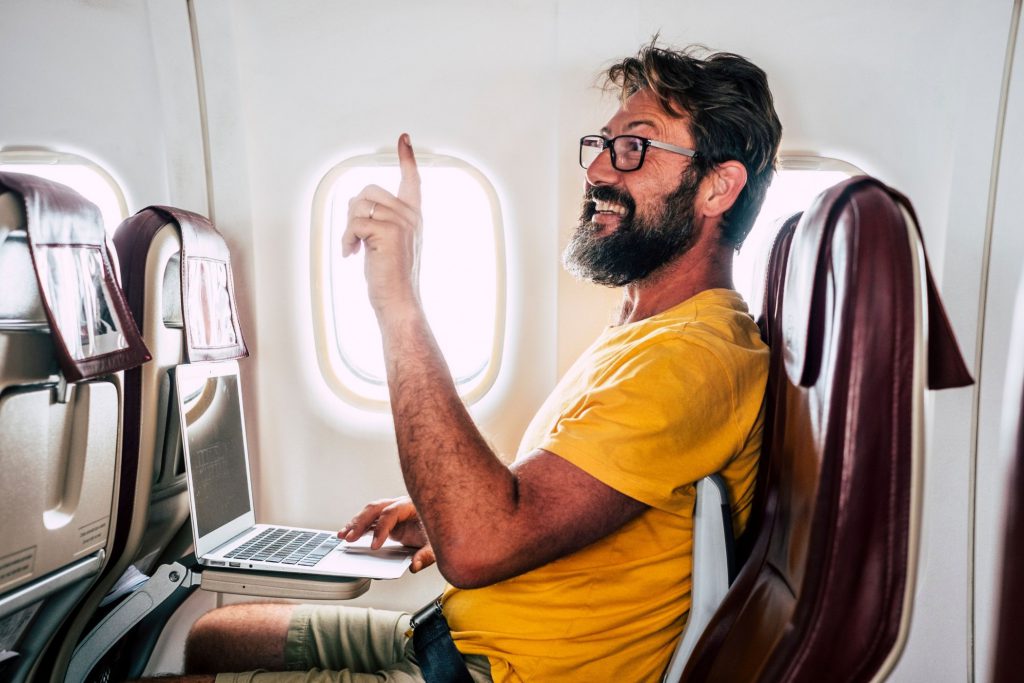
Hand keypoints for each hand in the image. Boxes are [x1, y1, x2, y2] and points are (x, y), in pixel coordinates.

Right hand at [338, 496, 435, 572]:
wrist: (443, 523)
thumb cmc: (440, 530)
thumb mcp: (436, 545)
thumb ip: (425, 556)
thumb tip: (414, 566)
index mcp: (411, 506)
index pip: (391, 514)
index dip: (381, 530)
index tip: (374, 546)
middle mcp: (400, 505)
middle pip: (376, 508)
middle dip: (361, 523)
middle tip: (350, 538)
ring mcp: (392, 511)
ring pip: (370, 512)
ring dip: (355, 523)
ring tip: (342, 536)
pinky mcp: (387, 519)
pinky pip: (370, 519)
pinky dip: (358, 526)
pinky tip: (347, 534)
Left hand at [341, 133, 422, 317]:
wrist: (399, 301)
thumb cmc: (391, 277)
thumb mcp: (388, 242)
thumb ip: (380, 219)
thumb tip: (356, 203)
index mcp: (413, 216)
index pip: (412, 181)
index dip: (407, 159)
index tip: (403, 139)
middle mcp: (410, 215)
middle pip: (369, 191)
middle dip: (354, 212)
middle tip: (355, 238)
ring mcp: (401, 222)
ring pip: (359, 205)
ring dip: (348, 227)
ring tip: (354, 247)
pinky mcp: (388, 231)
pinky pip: (354, 222)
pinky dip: (346, 239)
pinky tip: (351, 254)